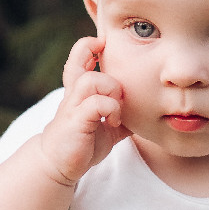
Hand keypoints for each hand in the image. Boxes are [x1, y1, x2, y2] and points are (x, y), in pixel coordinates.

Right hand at [32, 36, 128, 185]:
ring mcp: (72, 106)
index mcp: (80, 90)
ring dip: (111, 90)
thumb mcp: (108, 124)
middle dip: (102, 63)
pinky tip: (113, 122)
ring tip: (117, 108)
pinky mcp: (75, 121)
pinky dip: (111, 109)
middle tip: (117, 86)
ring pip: (92, 79)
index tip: (102, 47)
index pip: (79, 56)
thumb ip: (123, 112)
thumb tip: (150, 109)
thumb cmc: (83, 141)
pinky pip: (96, 103)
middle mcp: (73, 92)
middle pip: (80, 56)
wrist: (58, 164)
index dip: (89, 45)